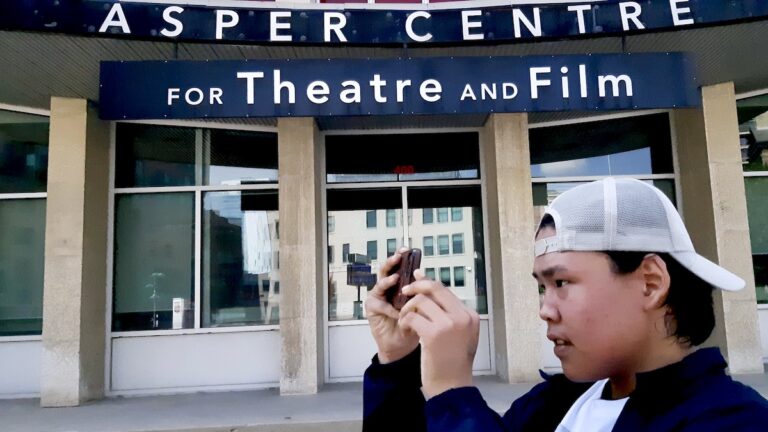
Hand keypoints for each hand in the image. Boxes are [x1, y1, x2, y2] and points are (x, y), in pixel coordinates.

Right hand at [365, 248, 419, 363]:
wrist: (402, 345)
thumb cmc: (412, 323)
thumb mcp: (419, 305)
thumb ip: (420, 291)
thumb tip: (423, 273)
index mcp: (399, 285)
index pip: (399, 267)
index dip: (401, 257)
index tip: (406, 249)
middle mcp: (387, 288)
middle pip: (386, 271)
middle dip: (391, 262)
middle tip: (397, 257)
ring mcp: (378, 297)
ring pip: (379, 284)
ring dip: (387, 281)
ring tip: (395, 279)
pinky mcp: (372, 309)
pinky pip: (378, 305)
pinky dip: (388, 308)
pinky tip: (396, 313)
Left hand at [398, 273, 479, 398]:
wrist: (451, 386)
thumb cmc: (452, 362)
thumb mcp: (459, 334)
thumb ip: (448, 313)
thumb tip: (432, 290)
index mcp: (470, 315)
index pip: (445, 290)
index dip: (427, 282)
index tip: (415, 278)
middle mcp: (462, 317)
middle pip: (434, 288)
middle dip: (416, 286)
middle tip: (404, 291)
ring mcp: (449, 324)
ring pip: (420, 301)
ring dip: (407, 308)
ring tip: (405, 320)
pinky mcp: (433, 334)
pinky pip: (412, 317)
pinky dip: (404, 321)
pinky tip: (405, 329)